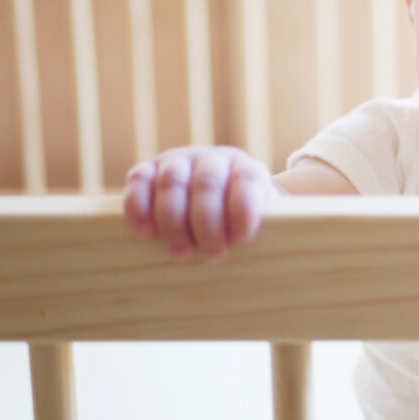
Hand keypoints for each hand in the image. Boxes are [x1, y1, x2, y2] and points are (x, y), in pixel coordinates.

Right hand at [123, 146, 276, 258]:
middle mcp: (212, 159)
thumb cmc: (240, 224)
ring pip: (172, 182)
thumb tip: (279, 260)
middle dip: (208, 222)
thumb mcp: (261, 223)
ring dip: (174, 221)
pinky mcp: (148, 170)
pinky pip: (139, 181)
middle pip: (207, 183)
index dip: (243, 208)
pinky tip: (146, 234)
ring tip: (180, 254)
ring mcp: (178, 161)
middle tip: (212, 255)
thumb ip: (269, 231)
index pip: (246, 179)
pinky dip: (139, 207)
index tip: (241, 240)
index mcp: (246, 168)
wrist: (214, 204)